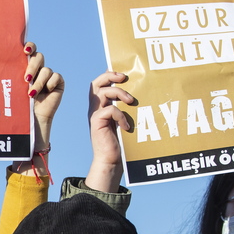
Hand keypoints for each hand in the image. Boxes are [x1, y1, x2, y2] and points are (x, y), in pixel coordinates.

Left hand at [14, 42, 63, 176]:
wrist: (29, 123)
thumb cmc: (16, 108)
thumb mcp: (12, 89)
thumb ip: (11, 74)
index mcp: (24, 68)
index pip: (28, 50)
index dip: (29, 46)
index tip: (25, 50)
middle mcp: (37, 70)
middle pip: (38, 56)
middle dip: (32, 65)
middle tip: (25, 78)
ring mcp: (48, 77)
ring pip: (46, 68)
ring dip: (39, 80)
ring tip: (31, 93)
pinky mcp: (58, 84)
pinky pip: (56, 76)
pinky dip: (50, 83)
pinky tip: (46, 92)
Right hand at [85, 71, 133, 192]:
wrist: (111, 159)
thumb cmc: (120, 141)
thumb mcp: (123, 119)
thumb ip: (124, 107)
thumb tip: (139, 93)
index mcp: (100, 105)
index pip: (99, 84)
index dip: (108, 75)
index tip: (123, 74)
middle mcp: (95, 108)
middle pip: (96, 83)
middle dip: (110, 76)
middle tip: (124, 77)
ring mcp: (95, 115)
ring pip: (102, 93)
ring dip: (119, 93)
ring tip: (131, 101)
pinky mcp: (97, 122)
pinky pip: (110, 110)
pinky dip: (121, 116)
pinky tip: (126, 126)